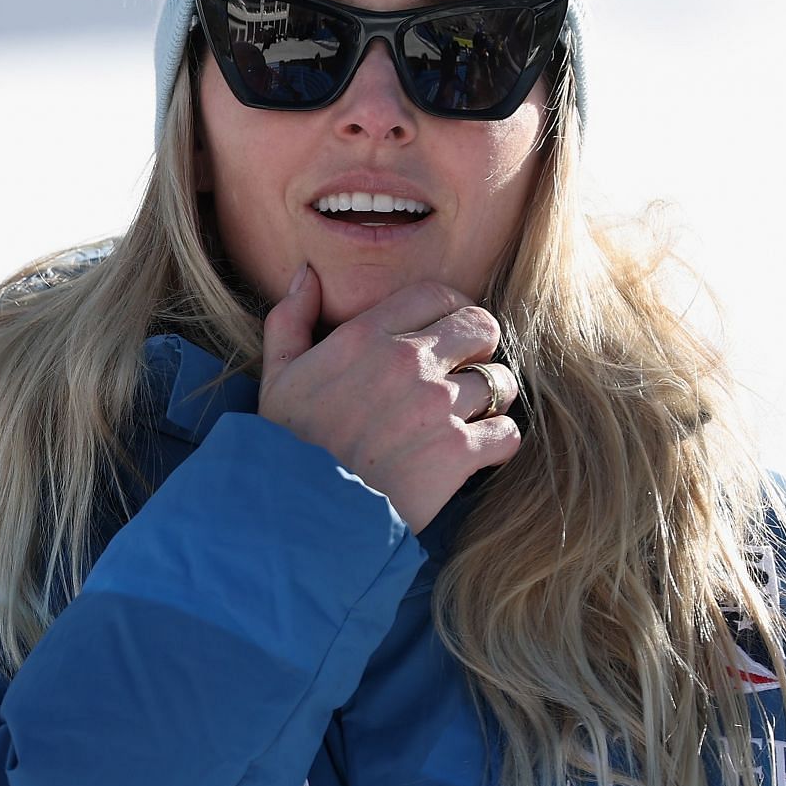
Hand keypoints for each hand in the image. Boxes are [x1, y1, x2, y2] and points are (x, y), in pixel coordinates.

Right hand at [257, 266, 520, 532]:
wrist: (301, 512)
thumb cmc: (286, 444)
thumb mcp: (277, 375)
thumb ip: (291, 317)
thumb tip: (306, 273)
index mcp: (366, 337)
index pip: (436, 294)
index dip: (448, 309)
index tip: (443, 332)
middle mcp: (410, 364)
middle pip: (482, 327)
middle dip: (478, 346)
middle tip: (461, 371)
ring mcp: (439, 408)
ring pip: (499, 381)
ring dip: (486, 399)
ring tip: (464, 417)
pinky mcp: (459, 453)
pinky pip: (507, 432)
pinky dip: (496, 442)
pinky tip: (472, 451)